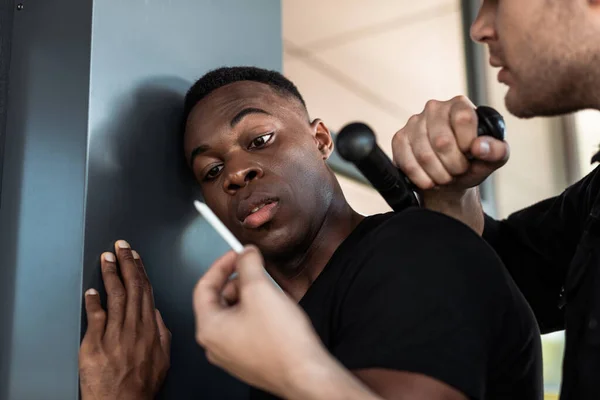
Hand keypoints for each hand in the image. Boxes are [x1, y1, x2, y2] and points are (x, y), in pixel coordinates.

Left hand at [79, 241, 170, 399]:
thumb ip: (161, 333)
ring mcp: (114, 334)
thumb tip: (157, 315)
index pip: (145, 291)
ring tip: (106, 258)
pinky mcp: (95, 344)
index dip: (140, 271)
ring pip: (114, 296)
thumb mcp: (163, 358)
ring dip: (110, 274)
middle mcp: (134, 327)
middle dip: (126, 263)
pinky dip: (93, 302)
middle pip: (131, 287)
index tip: (136, 257)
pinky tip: (91, 290)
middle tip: (121, 247)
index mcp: (150, 328)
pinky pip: (95, 317)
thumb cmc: (142, 385)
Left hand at [193, 247, 328, 396]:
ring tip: (270, 294)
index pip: (203, 287)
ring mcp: (231, 355)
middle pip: (219, 300)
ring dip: (249, 297)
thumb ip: (248, 265)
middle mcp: (215, 345)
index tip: (236, 254)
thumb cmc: (282, 342)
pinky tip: (274, 312)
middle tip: (256, 271)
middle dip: (238, 282)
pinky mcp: (248, 360)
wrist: (306, 374)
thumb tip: (245, 253)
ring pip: (233, 315)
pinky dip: (256, 314)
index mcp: (209, 328)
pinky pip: (245, 329)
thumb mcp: (260, 289)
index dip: (221, 265)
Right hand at [392, 96, 509, 191]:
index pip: (463, 118)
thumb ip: (497, 151)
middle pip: (442, 140)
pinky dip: (421, 178)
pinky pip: (407, 162)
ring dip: (438, 174)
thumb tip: (479, 147)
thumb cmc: (471, 163)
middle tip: (458, 171)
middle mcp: (435, 108)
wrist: (449, 178)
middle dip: (454, 165)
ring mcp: (414, 122)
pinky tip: (429, 180)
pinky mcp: (399, 139)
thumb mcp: (493, 159)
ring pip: (424, 155)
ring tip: (445, 177)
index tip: (471, 155)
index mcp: (460, 104)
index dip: (468, 144)